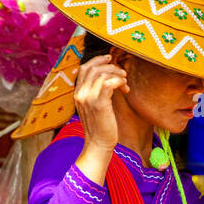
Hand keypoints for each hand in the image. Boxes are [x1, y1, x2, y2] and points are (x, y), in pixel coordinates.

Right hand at [73, 54, 128, 183]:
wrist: (98, 144)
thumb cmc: (101, 127)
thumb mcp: (96, 107)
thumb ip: (97, 93)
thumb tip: (109, 80)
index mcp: (78, 93)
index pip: (84, 68)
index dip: (97, 60)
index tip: (110, 58)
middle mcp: (80, 93)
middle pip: (93, 67)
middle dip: (110, 66)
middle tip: (123, 73)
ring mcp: (88, 98)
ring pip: (102, 73)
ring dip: (117, 75)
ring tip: (125, 83)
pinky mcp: (99, 103)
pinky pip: (109, 83)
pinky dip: (119, 81)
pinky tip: (125, 88)